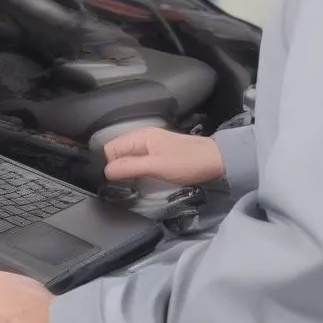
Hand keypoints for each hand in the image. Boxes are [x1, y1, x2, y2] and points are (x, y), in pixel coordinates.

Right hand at [103, 126, 224, 184]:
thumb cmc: (187, 163)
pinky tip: (142, 180)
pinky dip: (136, 170)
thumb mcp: (156, 167)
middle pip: (117, 153)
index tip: (116, 182)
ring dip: (127, 171)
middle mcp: (141, 137)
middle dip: (117, 169)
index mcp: (139, 136)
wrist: (216, 160)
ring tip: (132, 185)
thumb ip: (130, 167)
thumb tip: (106, 171)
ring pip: (127, 157)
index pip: (110, 149)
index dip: (110, 165)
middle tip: (123, 186)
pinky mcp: (157, 153)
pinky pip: (138, 160)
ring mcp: (149, 145)